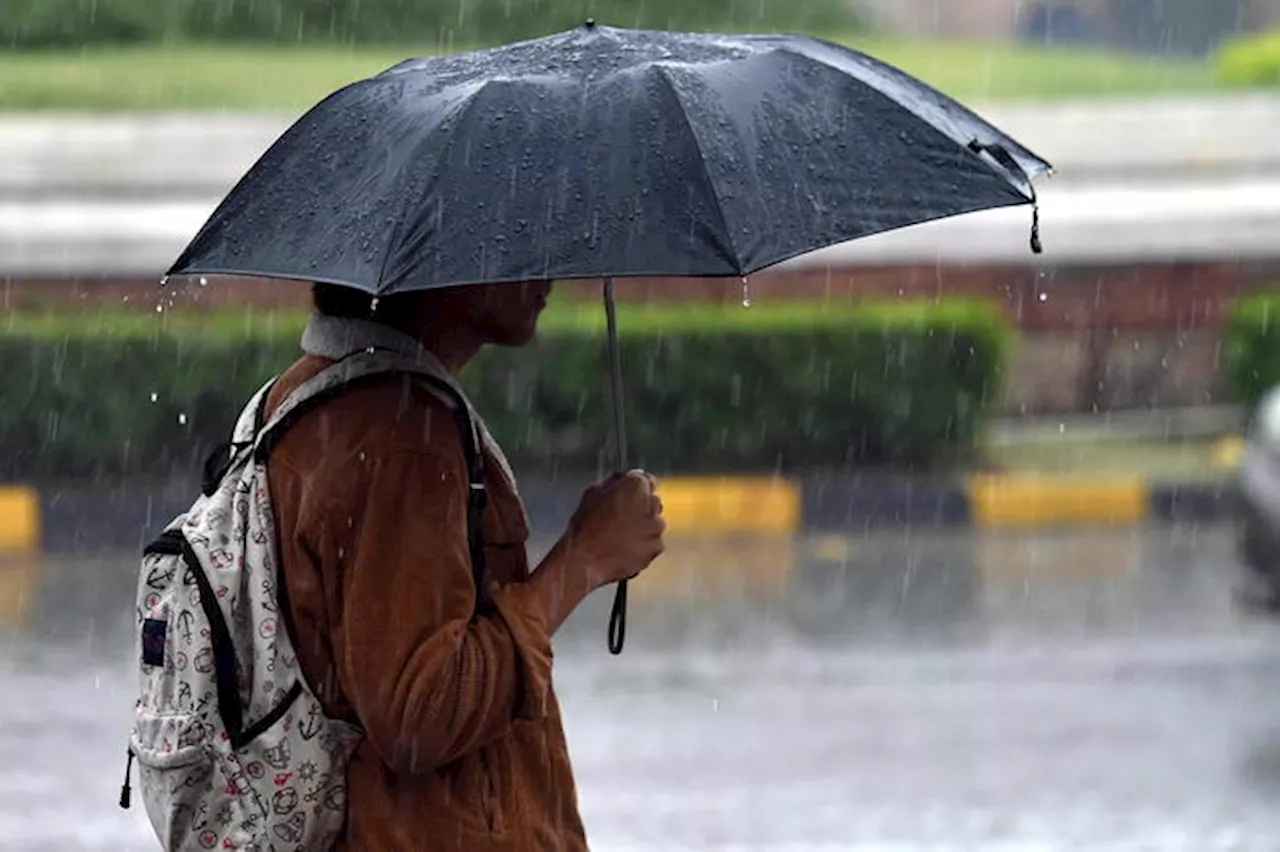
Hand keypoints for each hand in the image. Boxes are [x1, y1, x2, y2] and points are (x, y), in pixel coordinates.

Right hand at [557, 470, 666, 589]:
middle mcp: (651, 502)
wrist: (585, 560)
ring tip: (620, 538)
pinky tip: (625, 550)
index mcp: (636, 485)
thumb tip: (622, 478)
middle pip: (652, 501)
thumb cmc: (585, 526)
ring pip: (654, 523)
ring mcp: (656, 526)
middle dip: (641, 508)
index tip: (629, 498)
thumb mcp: (592, 494)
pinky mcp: (657, 546)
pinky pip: (653, 543)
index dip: (635, 490)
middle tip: (621, 520)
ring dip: (643, 528)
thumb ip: (613, 482)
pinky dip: (643, 546)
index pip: (645, 480)